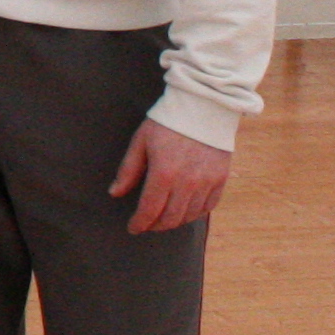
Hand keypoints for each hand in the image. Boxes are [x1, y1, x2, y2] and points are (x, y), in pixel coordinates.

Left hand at [108, 120, 229, 233]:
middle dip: (155, 225)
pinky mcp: (220, 179)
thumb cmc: (167, 122)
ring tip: (164, 218)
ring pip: (189, 216)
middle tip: (147, 224)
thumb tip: (115, 193)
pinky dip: (195, 213)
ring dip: (174, 221)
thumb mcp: (141, 142)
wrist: (203, 106)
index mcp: (163, 173)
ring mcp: (206, 182)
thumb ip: (128, 170)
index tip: (133, 227)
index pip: (149, 210)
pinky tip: (185, 210)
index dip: (140, 223)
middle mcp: (187, 183)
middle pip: (170, 218)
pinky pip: (208, 207)